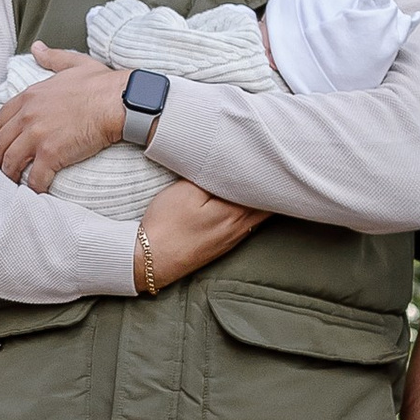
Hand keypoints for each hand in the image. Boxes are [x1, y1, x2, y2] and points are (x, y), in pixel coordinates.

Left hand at [0, 43, 129, 188]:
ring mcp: (37, 136)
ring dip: (10, 174)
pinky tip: (36, 191)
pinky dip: (33, 187)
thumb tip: (37, 48)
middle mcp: (28, 116)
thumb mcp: (74, 63)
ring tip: (15, 182)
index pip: (1, 119)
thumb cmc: (102, 83)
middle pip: (1, 142)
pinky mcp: (51, 154)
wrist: (120, 101)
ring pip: (11, 162)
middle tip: (3, 167)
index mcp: (30, 96)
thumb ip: (52, 57)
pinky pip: (34, 177)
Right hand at [135, 180, 269, 288]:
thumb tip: (232, 168)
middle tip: (269, 167)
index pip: (264, 190)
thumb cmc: (166, 225)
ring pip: (258, 215)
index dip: (268, 172)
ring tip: (259, 180)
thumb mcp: (186, 191)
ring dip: (260, 198)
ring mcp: (233, 239)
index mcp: (235, 213)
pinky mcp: (223, 245)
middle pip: (267, 204)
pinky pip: (247, 224)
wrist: (150, 261)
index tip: (268, 158)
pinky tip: (242, 201)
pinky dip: (250, 210)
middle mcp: (240, 228)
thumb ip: (212, 177)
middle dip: (269, 185)